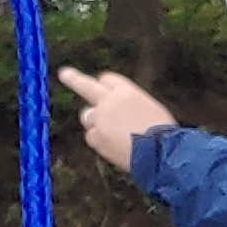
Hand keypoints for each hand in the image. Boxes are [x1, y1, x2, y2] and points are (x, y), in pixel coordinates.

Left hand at [58, 66, 173, 170]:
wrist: (159, 153)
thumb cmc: (162, 134)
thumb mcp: (150, 110)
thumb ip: (130, 106)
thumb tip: (122, 114)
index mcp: (126, 91)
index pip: (107, 80)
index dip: (105, 85)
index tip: (99, 85)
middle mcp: (109, 100)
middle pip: (86, 86)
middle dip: (74, 79)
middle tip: (64, 73)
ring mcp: (100, 118)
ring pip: (88, 116)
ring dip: (96, 122)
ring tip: (115, 135)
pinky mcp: (95, 136)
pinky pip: (92, 137)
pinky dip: (100, 142)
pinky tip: (115, 148)